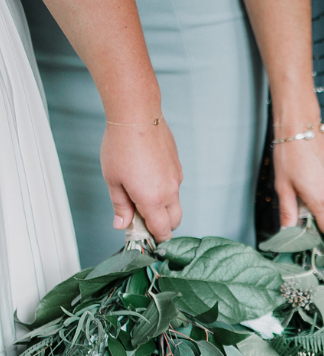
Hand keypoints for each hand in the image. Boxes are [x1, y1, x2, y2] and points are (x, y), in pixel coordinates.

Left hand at [100, 119, 182, 242]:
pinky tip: (148, 176)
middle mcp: (169, 193)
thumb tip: (122, 224)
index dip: (155, 239)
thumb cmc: (121, 146)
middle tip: (144, 220)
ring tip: (142, 194)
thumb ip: (120, 206)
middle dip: (163, 226)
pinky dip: (165, 190)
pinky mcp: (177, 167)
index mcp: (152, 200)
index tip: (145, 239)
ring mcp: (176, 179)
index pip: (162, 231)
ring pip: (175, 204)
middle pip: (174, 222)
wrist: (137, 115)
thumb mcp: (113, 180)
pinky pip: (174, 186)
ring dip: (164, 208)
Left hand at [273, 127, 323, 233]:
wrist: (299, 125)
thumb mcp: (283, 187)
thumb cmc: (288, 154)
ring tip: (308, 176)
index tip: (308, 222)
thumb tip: (286, 232)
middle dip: (317, 208)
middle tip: (301, 194)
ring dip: (322, 192)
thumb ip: (288, 213)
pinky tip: (316, 166)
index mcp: (321, 200)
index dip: (318, 228)